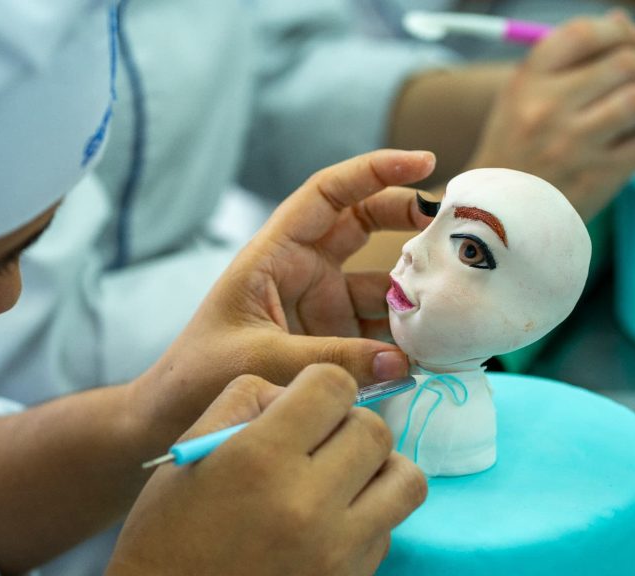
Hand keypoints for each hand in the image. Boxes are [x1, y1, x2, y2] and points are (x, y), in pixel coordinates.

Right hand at [108, 364, 426, 575]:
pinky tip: (328, 520)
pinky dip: (367, 515)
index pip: (335, 386)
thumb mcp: (191, 447)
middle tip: (319, 439)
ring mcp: (337, 551)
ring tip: (341, 476)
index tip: (307, 399)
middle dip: (348, 423)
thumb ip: (247, 399)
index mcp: (262, 459)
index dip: (321, 383)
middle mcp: (308, 504)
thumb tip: (299, 394)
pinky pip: (389, 530)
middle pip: (375, 430)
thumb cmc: (169, 526)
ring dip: (377, 467)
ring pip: (405, 480)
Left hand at [130, 149, 435, 439]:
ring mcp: (322, 306)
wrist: (175, 417)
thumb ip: (330, 360)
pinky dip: (408, 336)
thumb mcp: (261, 359)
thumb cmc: (202, 374)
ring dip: (416, 289)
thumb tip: (403, 362)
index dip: (374, 171)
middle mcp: (303, 271)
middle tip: (457, 227)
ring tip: (459, 299)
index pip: (328, 195)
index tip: (425, 161)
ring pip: (381, 282)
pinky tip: (439, 346)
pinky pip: (380, 329)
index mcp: (275, 254)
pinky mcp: (335, 341)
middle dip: (410, 220)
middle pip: (365, 225)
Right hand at [468, 11, 634, 219]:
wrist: (493, 218)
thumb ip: (569, 63)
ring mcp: (571, 144)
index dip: (623, 33)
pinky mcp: (596, 177)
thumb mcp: (523, 101)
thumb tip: (625, 23)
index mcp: (526, 83)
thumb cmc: (514, 156)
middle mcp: (545, 109)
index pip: (584, 34)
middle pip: (626, 62)